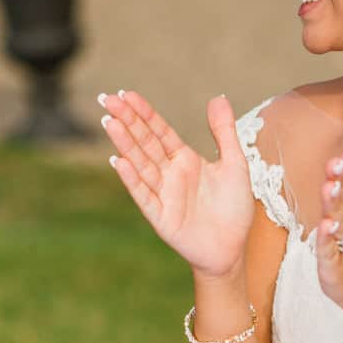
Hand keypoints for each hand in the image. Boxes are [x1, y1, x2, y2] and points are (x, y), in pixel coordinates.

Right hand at [103, 92, 253, 278]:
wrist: (232, 248)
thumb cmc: (233, 207)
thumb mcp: (235, 165)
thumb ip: (224, 133)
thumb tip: (217, 97)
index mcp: (185, 160)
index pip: (160, 131)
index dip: (144, 114)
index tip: (127, 94)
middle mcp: (170, 174)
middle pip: (145, 143)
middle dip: (128, 121)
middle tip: (108, 99)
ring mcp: (163, 194)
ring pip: (141, 164)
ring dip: (125, 144)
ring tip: (110, 123)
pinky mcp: (161, 216)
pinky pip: (144, 195)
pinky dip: (132, 179)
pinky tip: (119, 161)